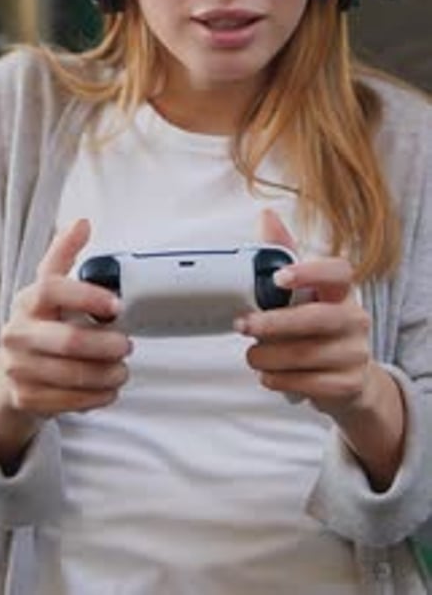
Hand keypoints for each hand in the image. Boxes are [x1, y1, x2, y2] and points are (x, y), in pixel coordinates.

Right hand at [0, 219, 130, 468]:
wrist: (11, 373)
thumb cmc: (41, 323)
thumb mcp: (49, 287)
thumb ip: (64, 255)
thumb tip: (82, 222)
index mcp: (28, 301)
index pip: (52, 288)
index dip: (87, 295)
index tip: (118, 305)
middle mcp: (17, 334)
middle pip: (68, 341)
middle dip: (106, 345)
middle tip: (127, 345)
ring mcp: (18, 368)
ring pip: (72, 375)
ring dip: (107, 375)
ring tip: (122, 370)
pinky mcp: (25, 398)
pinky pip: (68, 402)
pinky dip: (96, 397)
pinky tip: (108, 390)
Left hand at [235, 210, 405, 489]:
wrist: (347, 379)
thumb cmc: (314, 329)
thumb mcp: (301, 294)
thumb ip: (283, 257)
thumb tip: (266, 215)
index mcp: (340, 291)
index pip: (338, 272)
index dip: (309, 272)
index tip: (279, 278)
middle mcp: (354, 318)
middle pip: (316, 319)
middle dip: (273, 324)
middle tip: (242, 325)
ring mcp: (355, 352)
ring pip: (306, 355)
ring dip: (268, 357)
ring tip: (252, 356)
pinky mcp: (349, 384)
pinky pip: (309, 383)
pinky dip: (280, 380)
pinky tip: (269, 376)